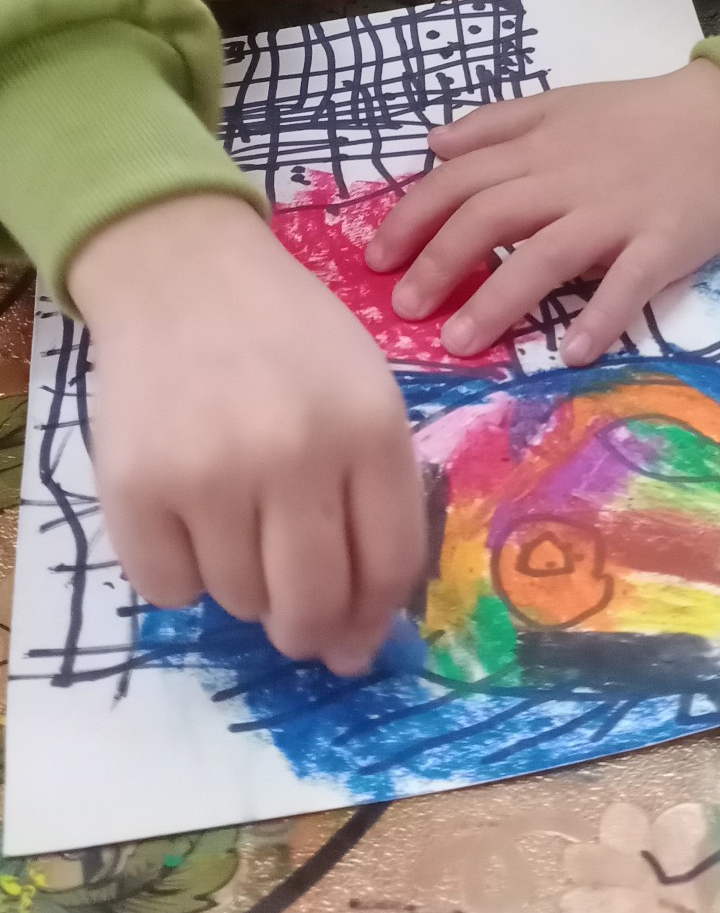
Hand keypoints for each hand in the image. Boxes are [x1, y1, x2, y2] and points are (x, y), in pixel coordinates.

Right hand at [69, 195, 425, 674]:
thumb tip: (357, 640)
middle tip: (292, 614)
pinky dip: (178, 571)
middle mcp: (295, 453)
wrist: (180, 271)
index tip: (355, 633)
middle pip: (314, 605)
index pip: (389, 566)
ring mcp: (210, 472)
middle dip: (307, 628)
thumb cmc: (283, 336)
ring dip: (241, 583)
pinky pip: (167, 589)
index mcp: (368, 426)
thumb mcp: (362, 390)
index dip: (373, 619)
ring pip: (239, 602)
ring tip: (233, 515)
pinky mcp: (136, 487)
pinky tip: (184, 514)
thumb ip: (374, 500)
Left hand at [365, 62, 719, 365]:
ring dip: (498, 301)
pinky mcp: (665, 243)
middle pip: (490, 218)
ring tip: (460, 344)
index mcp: (539, 147)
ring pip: (546, 256)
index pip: (460, 180)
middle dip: (439, 265)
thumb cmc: (641, 115)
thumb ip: (497, 123)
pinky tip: (570, 352)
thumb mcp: (562, 103)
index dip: (413, 219)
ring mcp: (617, 213)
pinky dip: (599, 317)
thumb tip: (432, 145)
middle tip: (405, 311)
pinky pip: (628, 284)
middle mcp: (568, 179)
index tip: (376, 261)